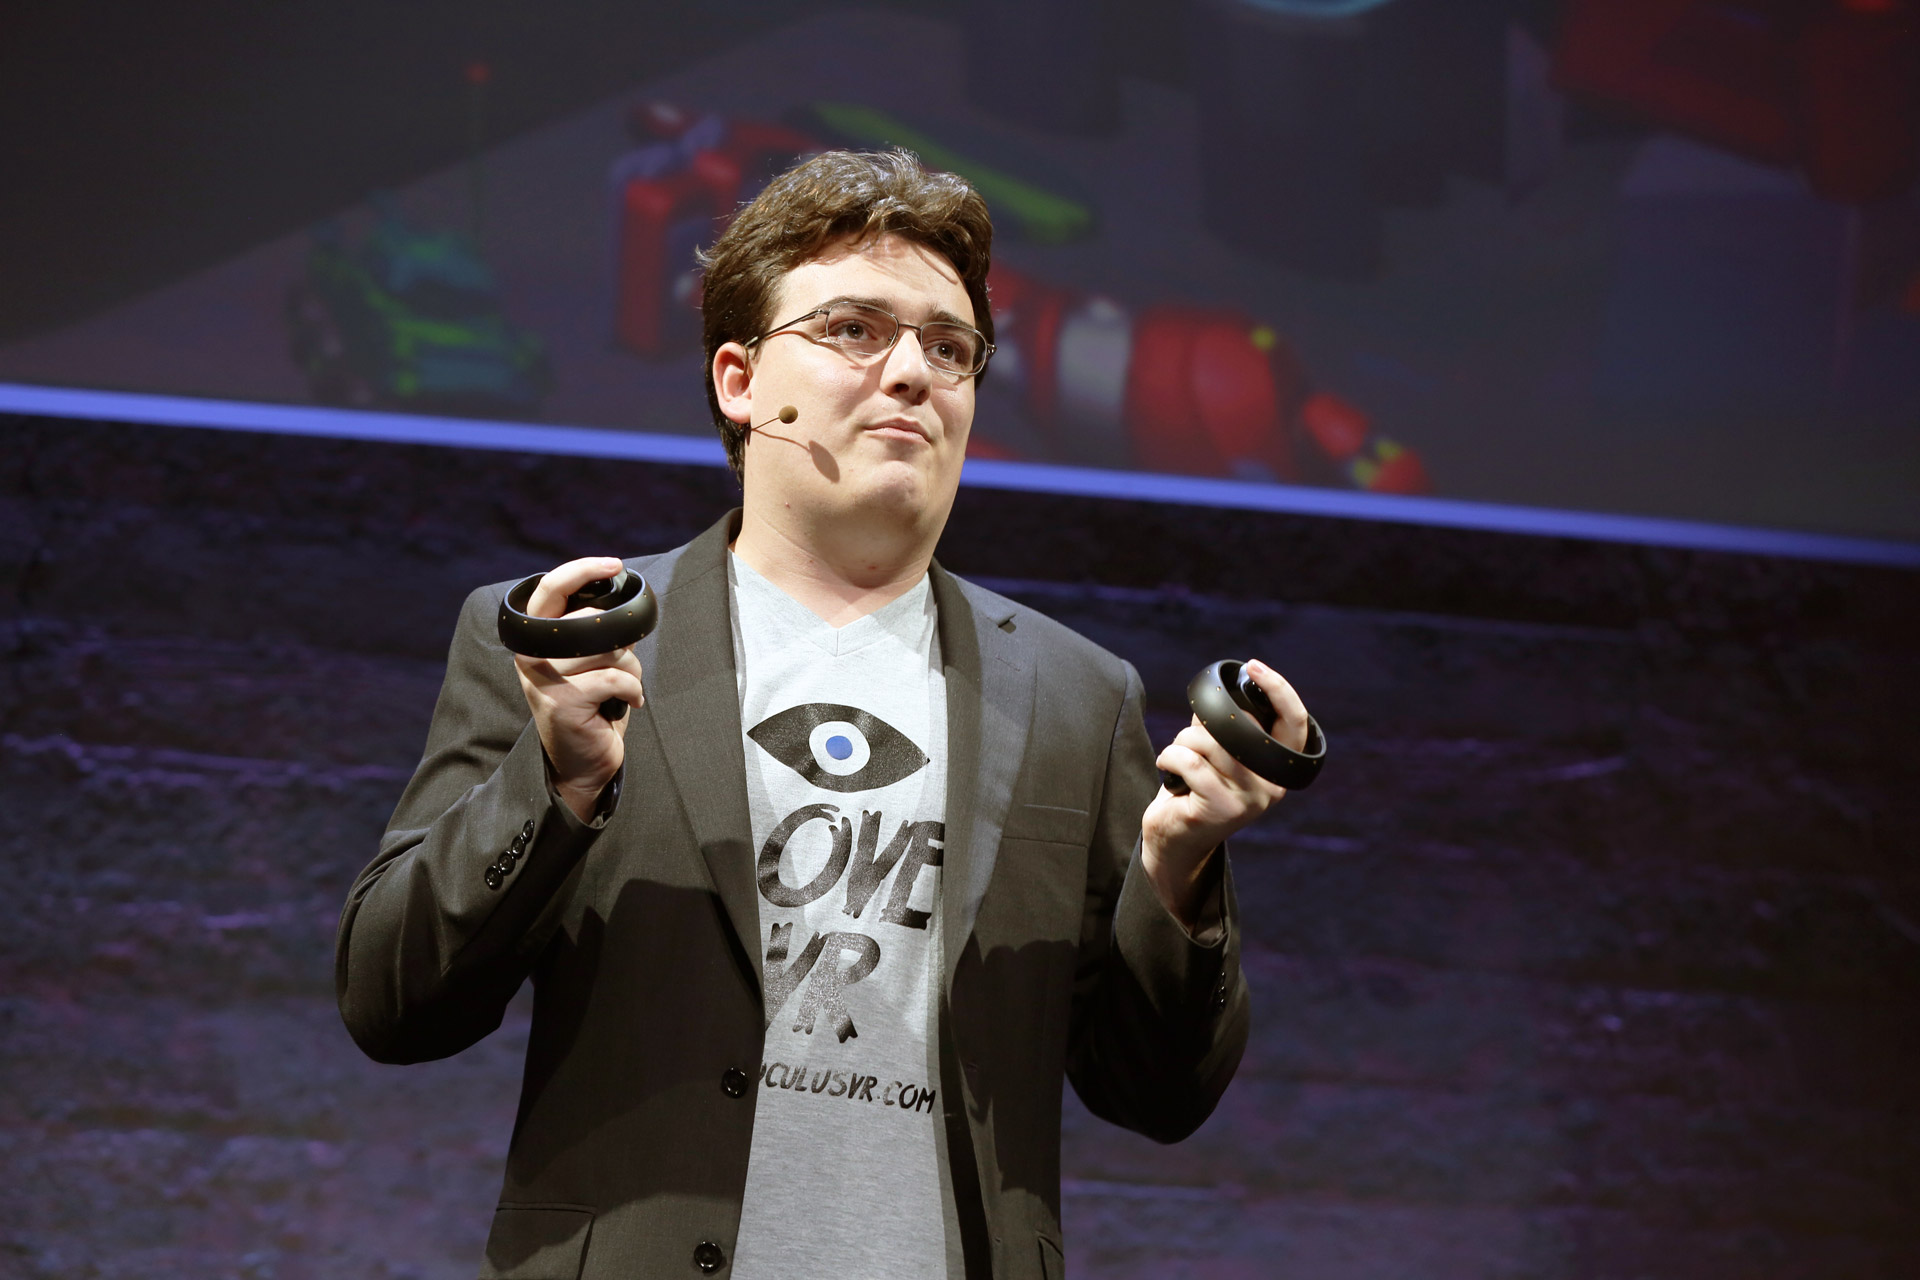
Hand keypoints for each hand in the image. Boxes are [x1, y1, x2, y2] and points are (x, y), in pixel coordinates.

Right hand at [512, 556, 646, 821]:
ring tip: (620, 693)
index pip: (550, 589)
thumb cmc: (593, 707)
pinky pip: (615, 678)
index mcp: (535, 638)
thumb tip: (622, 601)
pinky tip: (629, 705)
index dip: (581, 570)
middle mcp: (530, 654)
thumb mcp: (590, 662)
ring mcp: (541, 677)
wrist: (583, 763)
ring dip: (630, 671)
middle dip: (621, 645)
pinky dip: (632, 691)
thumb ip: (595, 632)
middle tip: (620, 673)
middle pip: (594, 622)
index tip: (614, 564)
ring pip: (610, 649)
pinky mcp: (560, 701)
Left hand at [1141, 659, 1308, 923]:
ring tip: (1178, 762)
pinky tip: (1166, 768)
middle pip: (1237, 727)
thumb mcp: (1217, 756)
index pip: (1294, 721)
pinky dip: (1169, 757)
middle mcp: (1271, 786)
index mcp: (1278, 769)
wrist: (1175, 841)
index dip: (1280, 689)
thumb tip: (1221, 693)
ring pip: (1208, 742)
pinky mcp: (1221, 808)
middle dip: (1204, 725)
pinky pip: (1190, 761)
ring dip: (1181, 743)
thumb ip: (1224, 726)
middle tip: (1189, 743)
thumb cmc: (1194, 792)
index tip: (1255, 666)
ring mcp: (1249, 799)